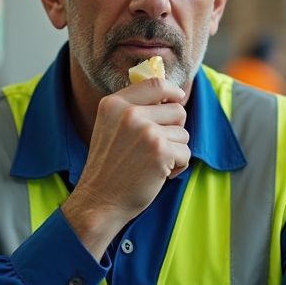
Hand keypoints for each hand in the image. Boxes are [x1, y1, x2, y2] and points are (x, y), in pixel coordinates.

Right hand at [62, 77, 189, 257]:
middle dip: (174, 130)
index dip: (173, 91)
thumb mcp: (110, 127)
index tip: (177, 99)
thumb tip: (169, 94)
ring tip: (153, 163)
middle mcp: (129, 114)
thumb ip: (133, 109)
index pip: (156, 83)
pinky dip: (177, 167)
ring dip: (175, 151)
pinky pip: (186, 153)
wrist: (99, 201)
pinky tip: (158, 175)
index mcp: (114, 104)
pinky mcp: (160, 151)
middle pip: (178, 109)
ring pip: (183, 133)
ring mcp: (145, 131)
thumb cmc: (109, 167)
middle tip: (156, 148)